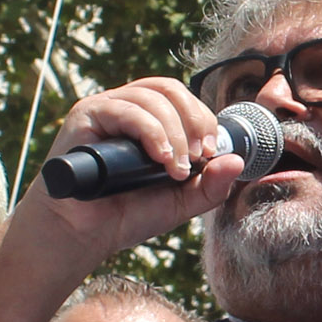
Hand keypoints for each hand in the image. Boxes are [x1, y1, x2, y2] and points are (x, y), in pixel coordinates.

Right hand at [19, 77, 246, 260]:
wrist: (84, 233)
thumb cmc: (127, 213)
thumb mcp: (181, 202)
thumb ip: (212, 185)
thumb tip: (237, 160)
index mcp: (150, 119)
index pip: (183, 98)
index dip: (203, 118)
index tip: (211, 152)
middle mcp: (128, 107)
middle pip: (170, 88)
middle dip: (194, 120)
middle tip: (200, 156)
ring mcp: (107, 108)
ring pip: (152, 98)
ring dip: (175, 132)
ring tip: (176, 168)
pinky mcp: (86, 116)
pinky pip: (126, 110)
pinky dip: (152, 132)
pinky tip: (161, 157)